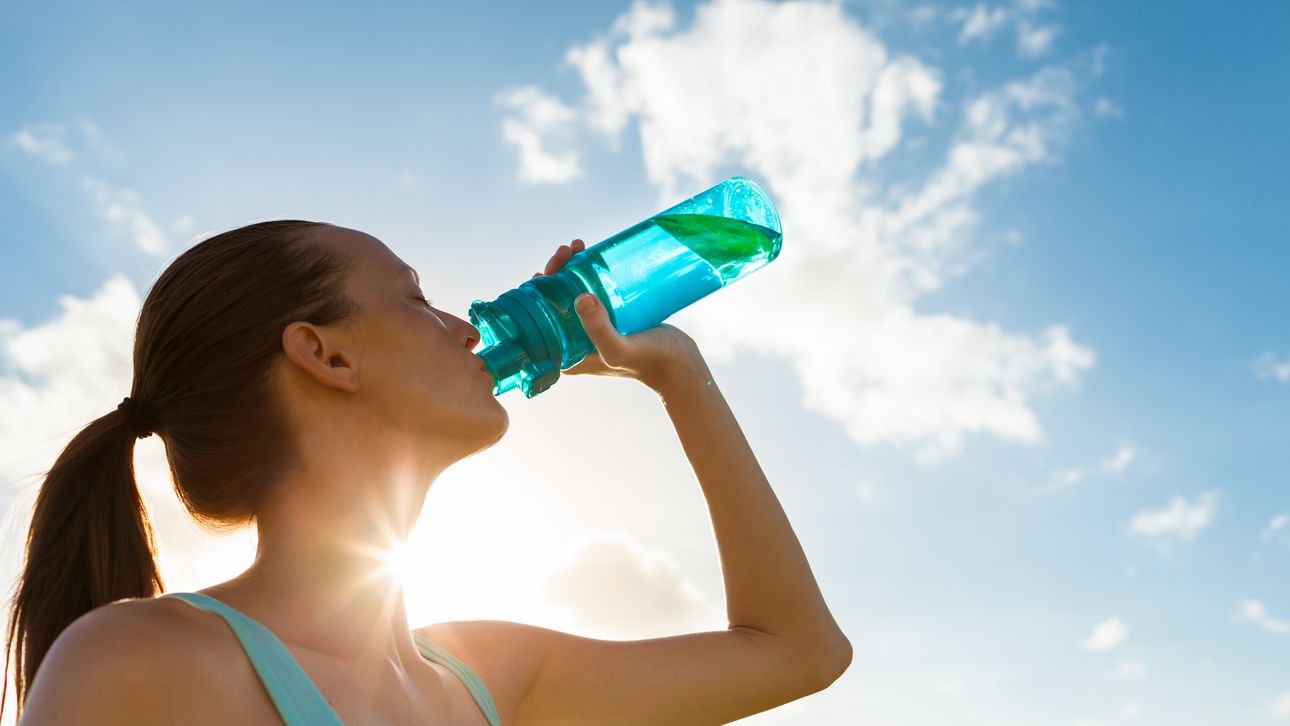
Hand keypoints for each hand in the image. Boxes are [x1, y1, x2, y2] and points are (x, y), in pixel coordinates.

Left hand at [534, 239, 704, 390]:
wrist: (680, 364)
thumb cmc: (649, 362)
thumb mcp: (621, 349)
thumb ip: (599, 330)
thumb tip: (580, 298)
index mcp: (565, 354)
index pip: (539, 320)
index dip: (536, 293)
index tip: (546, 269)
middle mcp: (573, 343)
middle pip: (553, 302)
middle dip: (555, 273)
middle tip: (567, 250)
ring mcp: (590, 330)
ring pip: (571, 293)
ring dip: (570, 269)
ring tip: (578, 247)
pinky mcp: (608, 319)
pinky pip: (590, 292)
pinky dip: (587, 273)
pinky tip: (591, 256)